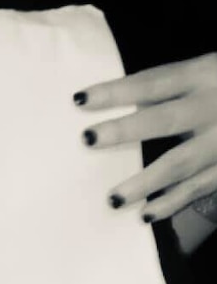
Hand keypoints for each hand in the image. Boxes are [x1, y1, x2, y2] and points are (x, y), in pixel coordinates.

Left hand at [74, 53, 216, 220]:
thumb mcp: (204, 69)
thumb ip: (169, 86)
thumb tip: (121, 102)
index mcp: (202, 76)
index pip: (152, 83)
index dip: (116, 91)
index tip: (80, 99)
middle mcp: (212, 109)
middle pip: (164, 120)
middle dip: (125, 130)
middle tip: (88, 139)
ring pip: (182, 163)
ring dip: (146, 182)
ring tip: (112, 199)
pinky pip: (200, 187)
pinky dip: (172, 202)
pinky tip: (145, 214)